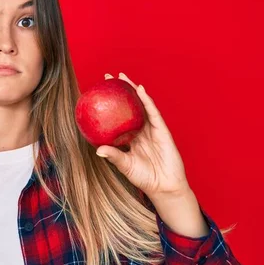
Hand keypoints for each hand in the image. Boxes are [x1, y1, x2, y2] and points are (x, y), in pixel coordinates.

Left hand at [95, 73, 191, 203]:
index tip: (98, 93)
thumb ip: (114, 156)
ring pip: (141, 105)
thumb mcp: (125, 165)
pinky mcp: (162, 130)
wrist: (165, 187)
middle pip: (129, 106)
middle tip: (108, 77)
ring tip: (122, 77)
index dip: (110, 105)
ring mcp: (152, 129)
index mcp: (130, 137)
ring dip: (132, 90)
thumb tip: (98, 150)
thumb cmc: (144, 177)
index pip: (118, 117)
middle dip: (120, 91)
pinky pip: (153, 113)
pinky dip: (147, 101)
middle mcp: (140, 130)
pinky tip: (140, 90)